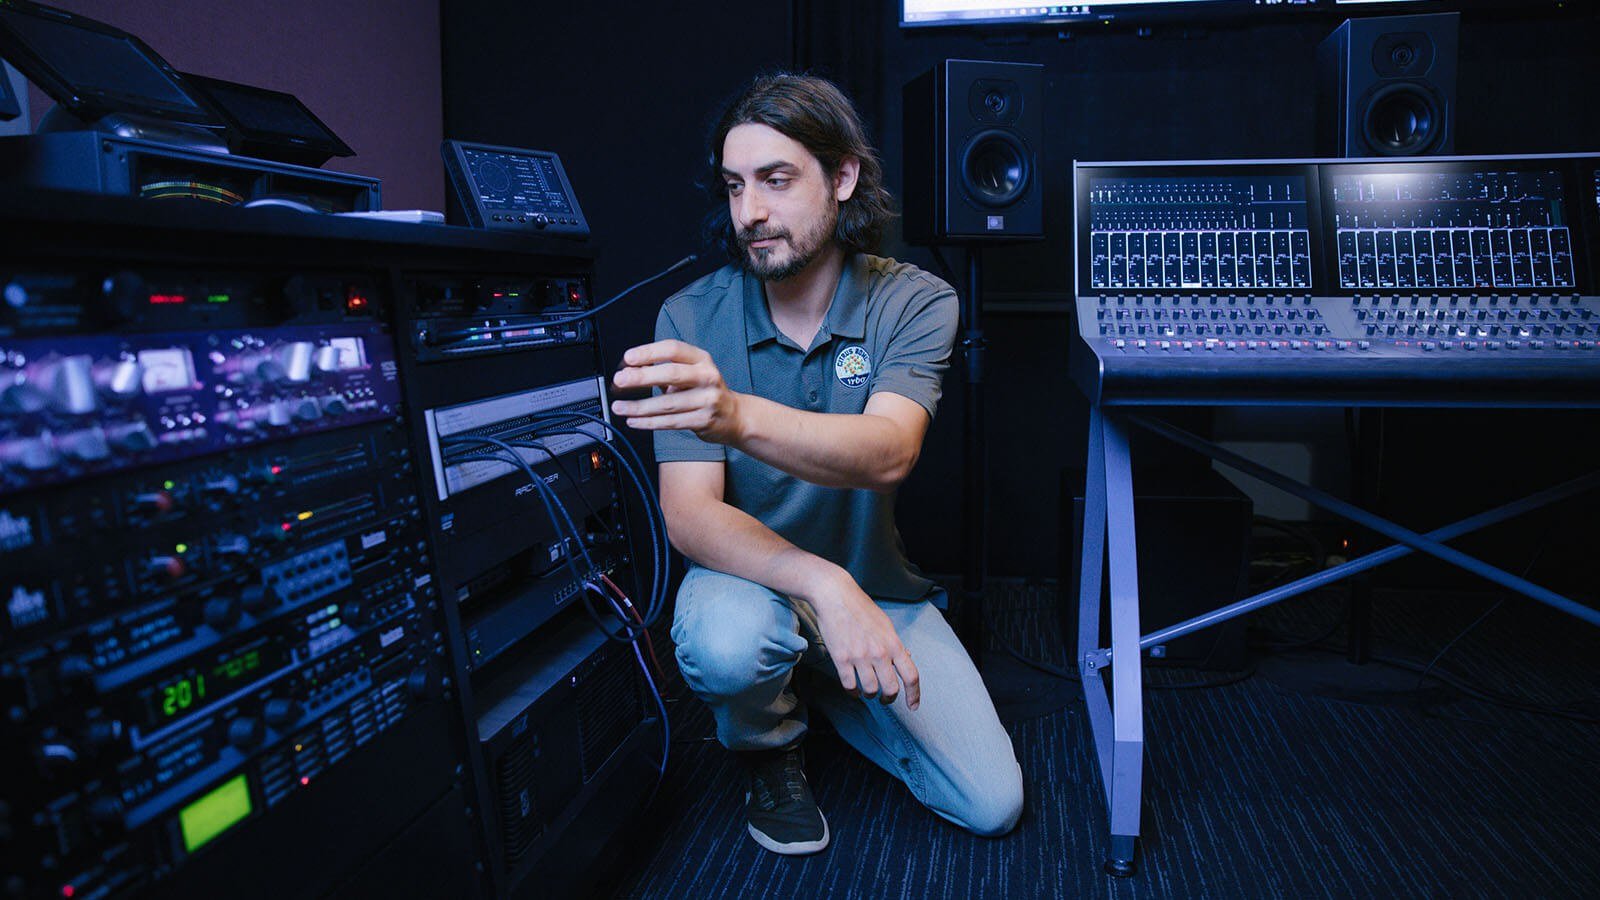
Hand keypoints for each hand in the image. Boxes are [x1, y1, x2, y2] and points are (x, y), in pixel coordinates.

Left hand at [611, 340, 744, 443]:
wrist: (735, 416)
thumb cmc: (705, 391)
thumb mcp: (691, 373)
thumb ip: (663, 370)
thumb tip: (630, 371)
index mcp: (701, 359)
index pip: (673, 349)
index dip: (649, 352)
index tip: (628, 358)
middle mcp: (707, 376)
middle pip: (671, 374)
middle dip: (641, 377)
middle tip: (620, 380)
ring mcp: (707, 399)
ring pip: (667, 403)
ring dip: (639, 406)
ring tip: (620, 407)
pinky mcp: (703, 420)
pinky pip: (670, 422)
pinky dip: (648, 422)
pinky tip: (634, 421)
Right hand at [808, 571, 920, 709]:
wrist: (836, 596)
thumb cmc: (861, 608)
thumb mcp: (885, 625)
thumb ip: (895, 644)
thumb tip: (906, 659)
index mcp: (893, 644)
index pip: (911, 675)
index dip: (914, 695)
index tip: (913, 706)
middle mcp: (879, 653)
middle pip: (891, 688)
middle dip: (889, 698)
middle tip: (885, 698)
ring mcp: (859, 657)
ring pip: (870, 690)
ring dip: (869, 695)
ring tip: (867, 691)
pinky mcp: (841, 659)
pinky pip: (849, 686)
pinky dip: (853, 692)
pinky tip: (854, 690)